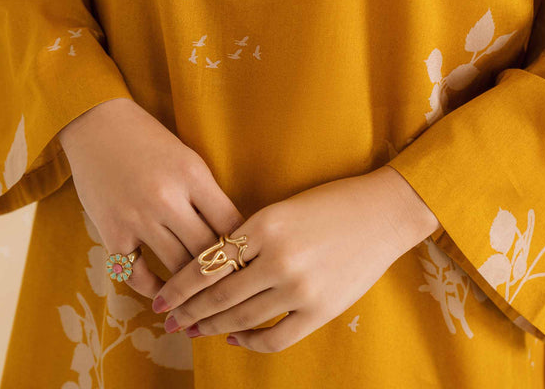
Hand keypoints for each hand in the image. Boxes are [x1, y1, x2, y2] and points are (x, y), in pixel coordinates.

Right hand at [57, 98, 244, 297]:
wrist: (97, 125)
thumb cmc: (148, 139)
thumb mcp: (186, 158)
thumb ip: (206, 194)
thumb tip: (231, 234)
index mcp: (192, 175)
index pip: (230, 224)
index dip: (243, 246)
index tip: (248, 259)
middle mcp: (167, 199)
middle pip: (207, 252)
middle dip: (221, 272)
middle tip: (231, 285)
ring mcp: (137, 218)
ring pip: (177, 268)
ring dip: (191, 286)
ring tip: (203, 296)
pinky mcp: (112, 233)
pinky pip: (138, 276)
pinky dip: (154, 289)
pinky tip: (165, 292)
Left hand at [149, 165, 438, 352]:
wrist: (382, 213)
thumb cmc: (331, 203)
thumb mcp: (283, 208)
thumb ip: (252, 236)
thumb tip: (214, 266)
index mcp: (265, 224)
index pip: (209, 262)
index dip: (180, 285)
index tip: (161, 298)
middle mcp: (278, 257)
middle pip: (219, 294)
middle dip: (188, 311)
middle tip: (167, 320)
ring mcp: (299, 287)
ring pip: (242, 317)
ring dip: (212, 327)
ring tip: (192, 331)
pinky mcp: (320, 310)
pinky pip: (275, 337)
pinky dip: (250, 341)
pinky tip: (236, 338)